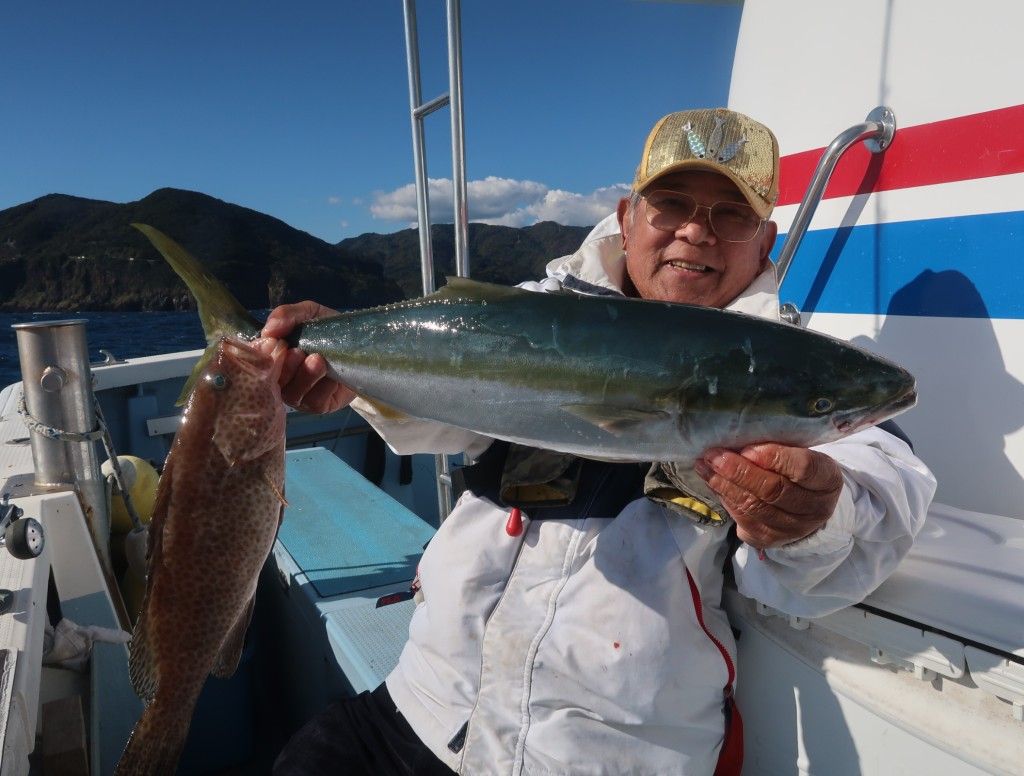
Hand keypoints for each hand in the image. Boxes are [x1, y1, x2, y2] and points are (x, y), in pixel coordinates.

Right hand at [260, 301, 356, 413]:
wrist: (362, 344)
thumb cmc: (328, 329)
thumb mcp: (309, 314)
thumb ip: (288, 315)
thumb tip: (269, 329)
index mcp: (273, 356)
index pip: (255, 360)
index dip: (262, 354)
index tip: (275, 341)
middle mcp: (281, 378)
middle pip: (272, 380)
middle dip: (284, 366)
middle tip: (297, 351)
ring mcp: (298, 395)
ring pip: (292, 394)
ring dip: (304, 376)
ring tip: (317, 360)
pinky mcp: (318, 406)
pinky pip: (314, 402)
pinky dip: (322, 388)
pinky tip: (331, 376)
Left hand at [694, 444, 842, 548]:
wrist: (805, 508)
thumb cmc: (798, 472)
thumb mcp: (799, 454)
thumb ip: (778, 448)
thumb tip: (739, 441)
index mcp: (827, 480)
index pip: (804, 468)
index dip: (773, 457)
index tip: (746, 448)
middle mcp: (814, 509)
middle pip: (773, 490)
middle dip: (739, 471)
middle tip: (714, 455)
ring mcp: (792, 529)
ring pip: (754, 507)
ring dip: (724, 485)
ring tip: (704, 466)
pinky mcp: (769, 540)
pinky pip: (742, 519)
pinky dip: (725, 498)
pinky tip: (712, 482)